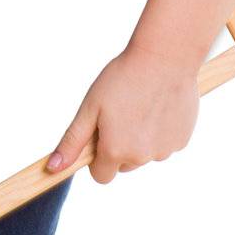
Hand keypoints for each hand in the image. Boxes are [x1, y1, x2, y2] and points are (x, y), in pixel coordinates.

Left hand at [45, 42, 199, 183]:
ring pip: (145, 153)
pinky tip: (158, 104)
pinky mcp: (181, 140)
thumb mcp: (90, 107)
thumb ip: (72, 141)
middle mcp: (141, 157)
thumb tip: (53, 168)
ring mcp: (165, 151)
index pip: (101, 176)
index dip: (96, 156)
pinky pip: (164, 143)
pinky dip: (159, 130)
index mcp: (116, 151)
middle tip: (120, 113)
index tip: (100, 133)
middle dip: (119, 146)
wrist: (165, 58)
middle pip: (123, 164)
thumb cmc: (122, 78)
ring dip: (140, 138)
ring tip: (140, 104)